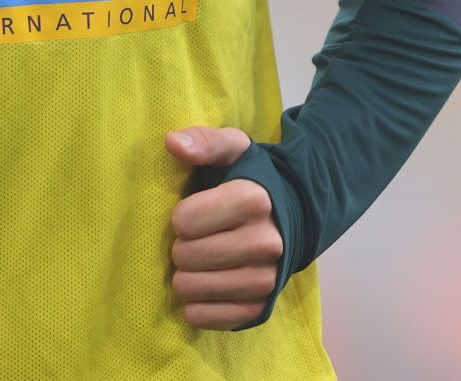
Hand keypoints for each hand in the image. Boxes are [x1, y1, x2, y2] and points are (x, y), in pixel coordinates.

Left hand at [164, 127, 282, 329]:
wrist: (287, 217)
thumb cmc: (247, 181)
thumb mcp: (231, 150)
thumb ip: (203, 141)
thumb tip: (173, 143)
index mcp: (254, 200)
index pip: (184, 221)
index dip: (179, 217)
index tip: (189, 213)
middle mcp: (266, 242)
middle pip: (187, 256)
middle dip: (179, 248)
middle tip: (190, 241)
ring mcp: (266, 278)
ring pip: (195, 289)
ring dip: (184, 278)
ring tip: (193, 264)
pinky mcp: (262, 306)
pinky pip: (213, 318)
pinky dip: (197, 309)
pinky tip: (199, 293)